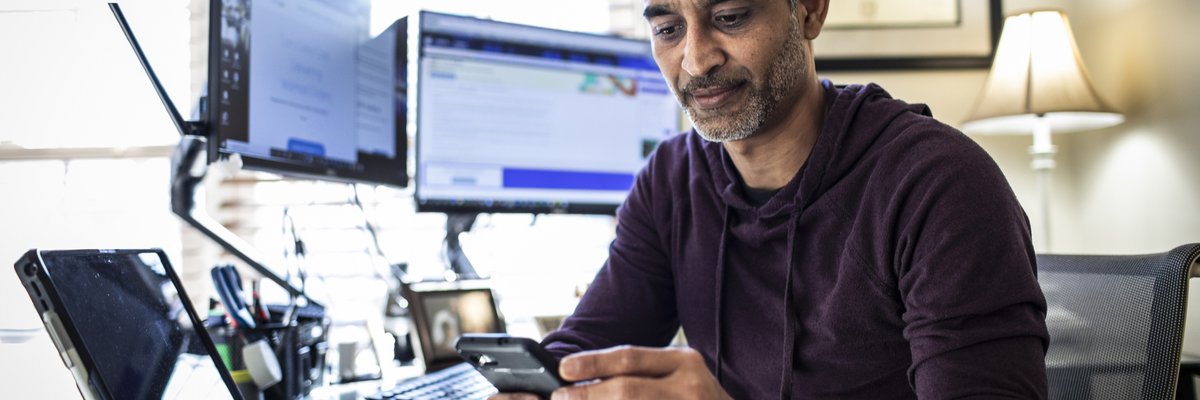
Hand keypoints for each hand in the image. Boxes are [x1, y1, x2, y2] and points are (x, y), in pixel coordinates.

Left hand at [551, 345, 729, 399]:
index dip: (593, 362)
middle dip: (587, 395)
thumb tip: (584, 377)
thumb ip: (640, 373)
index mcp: (684, 362)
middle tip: (560, 397)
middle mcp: (689, 388)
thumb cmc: (693, 398)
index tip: (563, 369)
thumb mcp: (678, 374)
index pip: (630, 357)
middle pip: (627, 390)